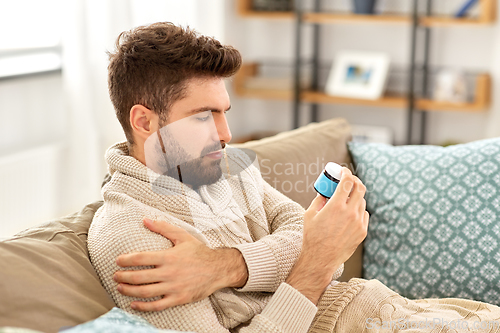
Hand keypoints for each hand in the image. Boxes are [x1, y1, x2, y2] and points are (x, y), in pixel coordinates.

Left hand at [113, 218, 247, 310]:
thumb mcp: (182, 236)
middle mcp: (169, 273)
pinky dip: (142, 306)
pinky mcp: (178, 298)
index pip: (140, 258)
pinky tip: (133, 304)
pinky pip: (157, 305)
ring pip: (144, 292)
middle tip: (115, 276)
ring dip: (128, 291)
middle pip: (138, 277)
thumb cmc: (199, 252)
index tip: (118, 261)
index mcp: (168, 256)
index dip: (125, 260)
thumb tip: (145, 220)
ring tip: (120, 287)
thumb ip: (163, 227)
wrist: (218, 269)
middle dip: (122, 277)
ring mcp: (173, 287)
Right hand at [286, 167, 368, 303]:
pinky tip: (350, 212)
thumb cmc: (312, 236)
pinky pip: (364, 214)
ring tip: (346, 198)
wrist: (320, 259)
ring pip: (362, 201)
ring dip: (355, 196)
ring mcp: (358, 223)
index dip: (346, 173)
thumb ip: (319, 199)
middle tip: (349, 180)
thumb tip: (325, 191)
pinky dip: (358, 209)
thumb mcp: (310, 214)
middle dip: (355, 180)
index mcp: (336, 206)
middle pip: (360, 188)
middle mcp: (350, 213)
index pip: (347, 182)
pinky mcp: (362, 232)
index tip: (343, 170)